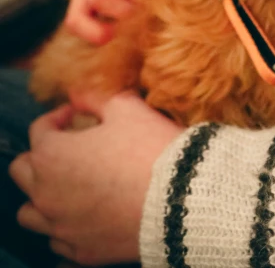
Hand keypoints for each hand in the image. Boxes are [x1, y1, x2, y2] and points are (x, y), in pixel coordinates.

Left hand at [9, 92, 184, 265]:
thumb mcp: (126, 108)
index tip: (78, 114)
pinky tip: (84, 214)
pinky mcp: (82, 252)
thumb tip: (79, 93)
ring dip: (43, 195)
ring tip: (69, 185)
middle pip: (23, 171)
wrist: (180, 199)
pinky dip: (64, 226)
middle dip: (42, 154)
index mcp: (53, 155)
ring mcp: (61, 227)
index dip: (60, 116)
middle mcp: (47, 194)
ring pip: (30, 212)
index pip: (39, 129)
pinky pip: (57, 241)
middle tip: (69, 147)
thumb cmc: (150, 148)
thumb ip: (95, 97)